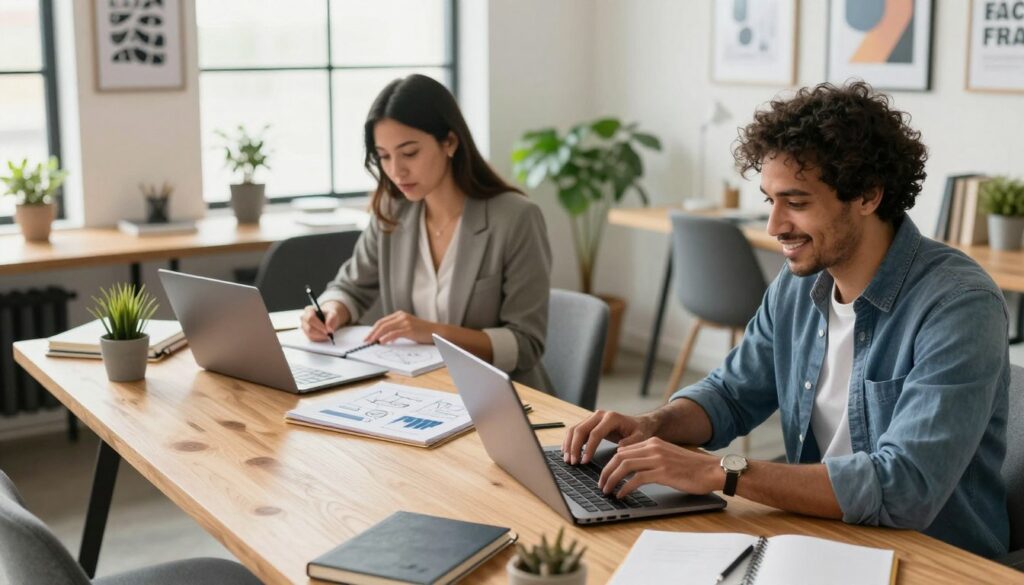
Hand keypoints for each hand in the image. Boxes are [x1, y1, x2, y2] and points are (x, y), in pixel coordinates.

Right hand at [301, 301, 346, 340]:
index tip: (327, 330)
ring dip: (320, 336)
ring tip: (328, 335)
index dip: (319, 325)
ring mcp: (304, 327)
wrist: (329, 318)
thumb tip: (329, 328)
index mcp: (309, 310)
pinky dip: (320, 339)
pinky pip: (312, 338)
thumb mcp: (333, 314)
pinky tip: (325, 336)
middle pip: (309, 328)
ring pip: (310, 335)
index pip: (310, 318)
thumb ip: (332, 319)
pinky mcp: (307, 334)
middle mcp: (304, 319)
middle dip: (320, 333)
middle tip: (329, 334)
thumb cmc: (329, 314)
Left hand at [366, 311, 436, 343]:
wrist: (437, 332)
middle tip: (366, 341)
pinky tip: (381, 342)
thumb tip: (384, 338)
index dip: (373, 329)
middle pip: (382, 324)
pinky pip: (394, 333)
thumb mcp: (408, 328)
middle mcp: (401, 316)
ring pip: (386, 328)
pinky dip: (386, 338)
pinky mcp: (409, 329)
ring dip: (376, 336)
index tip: (367, 337)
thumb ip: (397, 330)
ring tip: (371, 342)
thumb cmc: (423, 332)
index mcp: (400, 315)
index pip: (382, 321)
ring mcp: (405, 322)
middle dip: (372, 333)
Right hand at [561, 410, 659, 465]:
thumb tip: (619, 448)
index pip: (595, 433)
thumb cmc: (640, 431)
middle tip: (573, 462)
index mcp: (611, 417)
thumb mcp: (641, 437)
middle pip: (580, 429)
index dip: (588, 448)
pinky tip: (567, 452)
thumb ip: (632, 442)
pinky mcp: (589, 423)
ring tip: (568, 460)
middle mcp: (600, 415)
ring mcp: (593, 417)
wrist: (639, 423)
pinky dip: (569, 441)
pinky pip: (575, 430)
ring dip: (569, 444)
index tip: (585, 461)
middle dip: (574, 447)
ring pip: (575, 429)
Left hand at [597, 437, 721, 498]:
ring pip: (624, 466)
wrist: (712, 471)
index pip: (623, 450)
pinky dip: (625, 487)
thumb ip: (651, 458)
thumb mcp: (668, 456)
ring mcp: (658, 459)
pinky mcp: (663, 472)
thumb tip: (631, 468)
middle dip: (606, 471)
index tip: (605, 474)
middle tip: (600, 484)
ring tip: (606, 490)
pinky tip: (621, 494)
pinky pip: (636, 479)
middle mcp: (653, 447)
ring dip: (612, 479)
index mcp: (653, 442)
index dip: (610, 463)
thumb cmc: (692, 468)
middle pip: (619, 457)